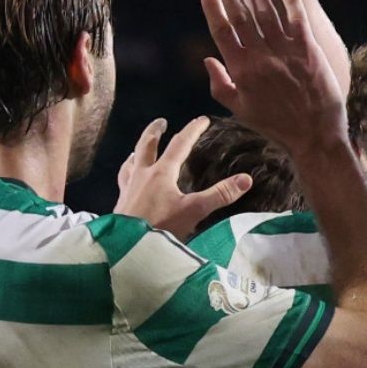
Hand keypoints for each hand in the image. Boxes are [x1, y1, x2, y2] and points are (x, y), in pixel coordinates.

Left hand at [113, 116, 250, 237]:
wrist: (128, 247)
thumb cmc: (161, 227)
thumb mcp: (194, 211)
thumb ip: (220, 195)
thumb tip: (246, 179)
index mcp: (161, 173)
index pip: (179, 145)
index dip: (192, 130)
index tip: (203, 120)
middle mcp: (142, 175)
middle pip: (147, 145)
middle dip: (156, 131)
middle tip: (162, 121)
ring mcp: (128, 187)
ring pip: (131, 161)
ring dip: (137, 151)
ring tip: (139, 149)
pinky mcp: (120, 202)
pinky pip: (123, 180)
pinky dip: (127, 173)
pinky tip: (128, 178)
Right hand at [199, 0, 344, 157]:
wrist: (314, 137)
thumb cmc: (275, 125)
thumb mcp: (240, 111)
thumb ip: (220, 85)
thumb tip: (207, 58)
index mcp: (241, 71)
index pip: (221, 30)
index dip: (211, 5)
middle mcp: (260, 58)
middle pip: (240, 15)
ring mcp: (285, 53)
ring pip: (266, 12)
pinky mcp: (308, 51)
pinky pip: (296, 18)